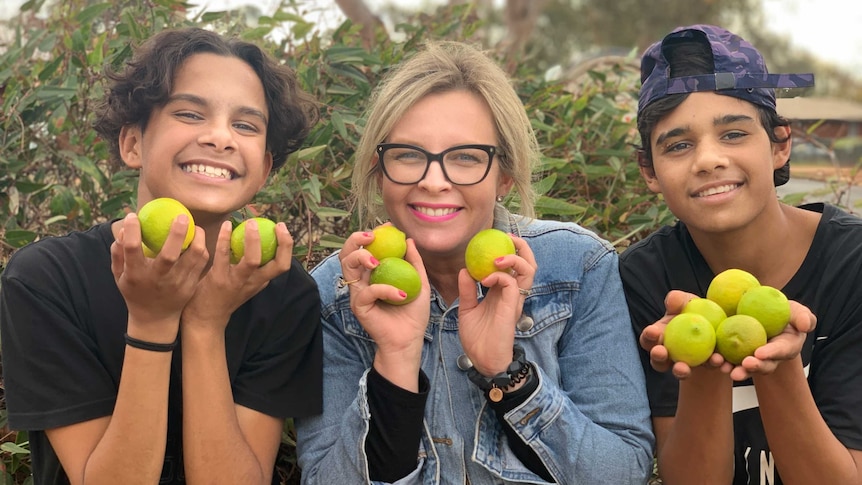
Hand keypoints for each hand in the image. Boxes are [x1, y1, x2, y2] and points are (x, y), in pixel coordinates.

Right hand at [111, 212, 207, 338]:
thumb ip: (118, 254)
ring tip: (193, 225)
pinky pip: (202, 262)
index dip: (132, 230)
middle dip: (177, 233)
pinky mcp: (191, 286)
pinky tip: (197, 238)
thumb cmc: (135, 292)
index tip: (133, 215)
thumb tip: (123, 230)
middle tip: (181, 216)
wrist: (155, 319)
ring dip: (197, 237)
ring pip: (193, 257)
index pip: (132, 249)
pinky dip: (201, 248)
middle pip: (169, 254)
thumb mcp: (120, 276)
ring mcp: (177, 283)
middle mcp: (158, 279)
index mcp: (136, 276)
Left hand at [181, 219, 294, 331]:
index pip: (283, 264)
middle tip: (278, 225)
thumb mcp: (245, 284)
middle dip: (284, 243)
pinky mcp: (219, 279)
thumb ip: (254, 269)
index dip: (287, 245)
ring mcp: (237, 282)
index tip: (282, 228)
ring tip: (251, 223)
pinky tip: (226, 225)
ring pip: (252, 260)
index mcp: (261, 280)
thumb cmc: (225, 296)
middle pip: (279, 265)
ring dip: (253, 240)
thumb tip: (258, 240)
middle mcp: (254, 282)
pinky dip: (225, 238)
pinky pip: (223, 255)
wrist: (205, 318)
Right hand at [338, 230, 430, 356]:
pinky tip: (401, 294)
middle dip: (355, 240)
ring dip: (360, 257)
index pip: (365, 248)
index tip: (387, 227)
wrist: (409, 339)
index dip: (372, 234)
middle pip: (347, 253)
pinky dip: (384, 289)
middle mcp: (362, 280)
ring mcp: (358, 293)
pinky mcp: (359, 307)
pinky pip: (368, 291)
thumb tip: (408, 239)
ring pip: (348, 267)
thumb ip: (414, 262)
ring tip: (377, 260)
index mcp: (373, 273)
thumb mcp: (419, 283)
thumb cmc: (413, 313)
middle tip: (372, 236)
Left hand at [458, 234, 535, 375]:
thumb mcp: (467, 309)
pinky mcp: (512, 308)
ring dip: (514, 258)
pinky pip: (513, 285)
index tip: (494, 239)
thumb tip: (464, 270)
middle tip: (506, 239)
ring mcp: (514, 300)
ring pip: (528, 270)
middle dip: (521, 247)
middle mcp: (512, 294)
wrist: (482, 360)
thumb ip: (467, 290)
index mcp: (503, 292)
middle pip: (528, 263)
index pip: (514, 265)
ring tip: (496, 258)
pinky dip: (500, 277)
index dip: (509, 249)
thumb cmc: (477, 338)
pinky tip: (485, 280)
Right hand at [639, 290, 725, 379]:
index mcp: (660, 337)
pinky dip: (713, 365)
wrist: (720, 323)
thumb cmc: (696, 310)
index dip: (648, 336)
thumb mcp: (687, 302)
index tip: (652, 331)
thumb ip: (677, 300)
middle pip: (658, 360)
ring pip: (679, 371)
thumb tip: (672, 300)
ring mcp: (687, 364)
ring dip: (680, 370)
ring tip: (684, 368)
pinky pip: (709, 369)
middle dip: (658, 357)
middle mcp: (669, 354)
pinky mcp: (707, 368)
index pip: (649, 338)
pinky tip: (720, 361)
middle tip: (661, 352)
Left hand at [728, 300, 815, 380]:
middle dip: (754, 367)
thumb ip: (803, 316)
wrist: (760, 311)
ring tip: (725, 368)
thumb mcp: (795, 311)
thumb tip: (806, 325)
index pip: (781, 351)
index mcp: (785, 347)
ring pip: (745, 368)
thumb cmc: (782, 312)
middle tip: (745, 365)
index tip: (760, 352)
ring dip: (736, 370)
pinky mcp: (736, 355)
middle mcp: (770, 357)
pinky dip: (721, 362)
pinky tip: (713, 360)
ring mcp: (752, 357)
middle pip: (763, 365)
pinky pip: (728, 360)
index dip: (772, 353)